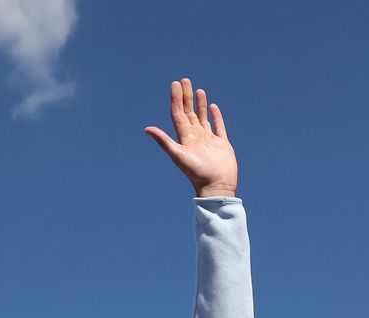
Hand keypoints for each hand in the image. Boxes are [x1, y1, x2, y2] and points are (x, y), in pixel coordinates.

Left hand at [144, 78, 236, 197]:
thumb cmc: (196, 173)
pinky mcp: (222, 144)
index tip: (175, 84)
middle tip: (185, 80)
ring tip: (198, 90)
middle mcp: (195, 137)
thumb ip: (164, 141)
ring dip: (200, 104)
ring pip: (202, 117)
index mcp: (185, 138)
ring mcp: (209, 140)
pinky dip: (216, 116)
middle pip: (189, 112)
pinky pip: (218, 126)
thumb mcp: (178, 155)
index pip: (178, 114)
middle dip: (186, 96)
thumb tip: (146, 129)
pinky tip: (213, 107)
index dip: (176, 99)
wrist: (216, 187)